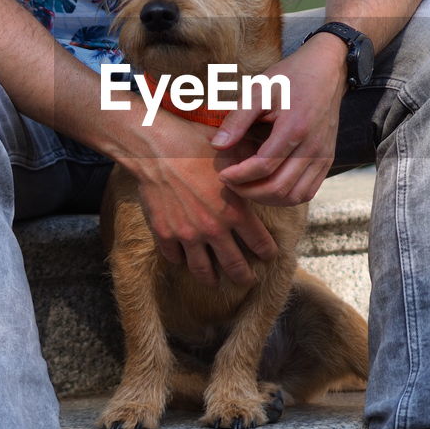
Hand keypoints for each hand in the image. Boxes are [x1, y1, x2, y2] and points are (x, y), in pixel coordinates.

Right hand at [133, 116, 278, 286]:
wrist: (157, 148)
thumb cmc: (197, 145)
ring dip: (212, 280)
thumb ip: (254, 167)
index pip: (260, 244)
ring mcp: (187, 234)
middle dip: (245, 277)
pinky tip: (184, 260)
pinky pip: (174, 257)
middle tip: (248, 281)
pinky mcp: (164, 233)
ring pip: (203, 270)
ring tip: (216, 283)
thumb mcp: (235, 152)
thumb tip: (272, 168)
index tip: (269, 256)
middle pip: (235, 266)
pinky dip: (181, 261)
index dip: (268, 252)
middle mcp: (214, 229)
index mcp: (235, 212)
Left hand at [210, 37, 347, 204]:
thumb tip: (218, 146)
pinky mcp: (328, 160)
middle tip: (231, 183)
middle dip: (249, 191)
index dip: (239, 176)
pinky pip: (308, 191)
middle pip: (279, 187)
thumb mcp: (259, 89)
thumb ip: (238, 119)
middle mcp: (313, 146)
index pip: (263, 167)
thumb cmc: (290, 78)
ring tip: (248, 187)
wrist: (325, 70)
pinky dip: (287, 197)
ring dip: (267, 198)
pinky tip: (269, 186)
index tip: (222, 174)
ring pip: (294, 196)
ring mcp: (323, 155)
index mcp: (294, 127)